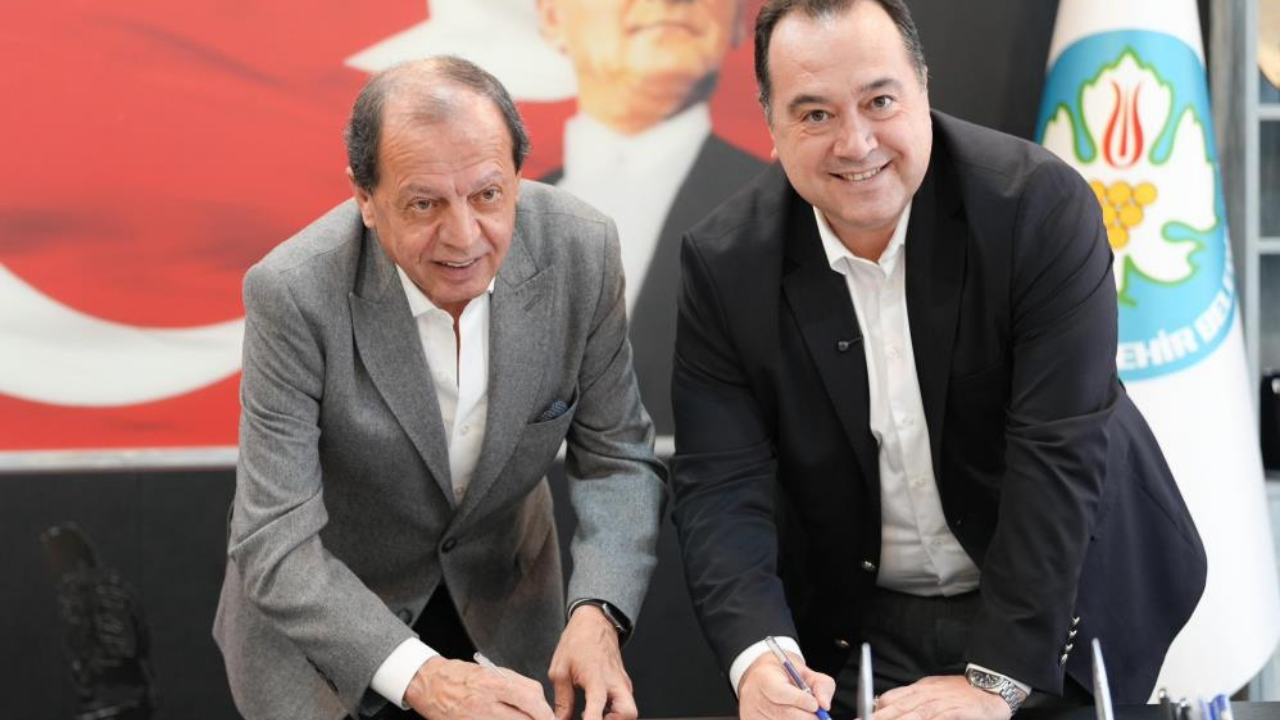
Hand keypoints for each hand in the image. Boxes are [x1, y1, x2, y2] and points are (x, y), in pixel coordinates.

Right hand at [404, 655, 553, 719]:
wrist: (429, 685)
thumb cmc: (460, 676)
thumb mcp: (490, 672)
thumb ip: (516, 685)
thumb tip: (538, 701)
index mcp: (493, 683)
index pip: (530, 698)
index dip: (545, 712)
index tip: (551, 717)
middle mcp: (485, 703)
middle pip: (524, 718)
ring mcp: (475, 718)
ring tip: (523, 719)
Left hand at [548, 604, 635, 719]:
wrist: (595, 622)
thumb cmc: (577, 642)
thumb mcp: (560, 670)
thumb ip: (562, 700)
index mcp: (595, 677)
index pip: (597, 708)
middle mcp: (614, 682)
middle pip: (628, 713)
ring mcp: (622, 683)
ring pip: (630, 710)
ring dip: (614, 718)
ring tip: (593, 716)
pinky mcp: (624, 683)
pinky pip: (626, 703)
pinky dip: (615, 712)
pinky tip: (598, 711)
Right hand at [737, 649, 834, 719]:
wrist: (762, 677)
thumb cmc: (785, 674)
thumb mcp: (805, 672)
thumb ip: (820, 685)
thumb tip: (825, 705)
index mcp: (764, 676)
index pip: (780, 691)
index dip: (800, 700)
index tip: (815, 705)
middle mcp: (753, 695)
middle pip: (782, 713)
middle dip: (805, 717)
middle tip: (818, 717)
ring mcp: (751, 713)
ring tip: (805, 715)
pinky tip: (794, 717)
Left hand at [873, 676, 1010, 719]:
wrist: (991, 685)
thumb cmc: (961, 693)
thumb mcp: (933, 691)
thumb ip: (913, 700)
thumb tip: (887, 706)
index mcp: (918, 689)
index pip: (890, 698)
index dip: (874, 710)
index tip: (861, 717)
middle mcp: (926, 694)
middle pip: (897, 708)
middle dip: (879, 718)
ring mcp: (940, 702)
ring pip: (914, 714)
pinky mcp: (956, 710)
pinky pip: (939, 718)